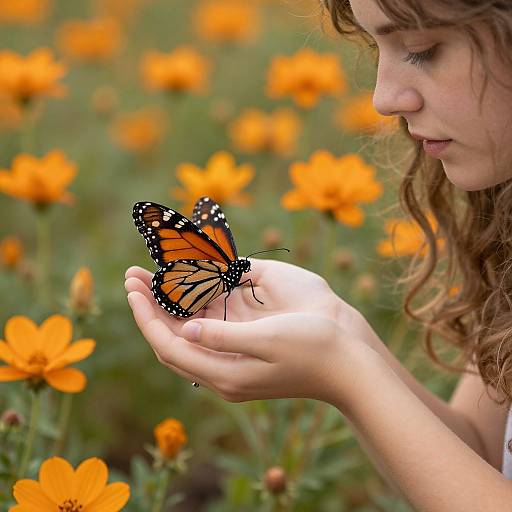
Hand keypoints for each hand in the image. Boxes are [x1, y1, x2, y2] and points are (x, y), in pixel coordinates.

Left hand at [125, 259, 377, 405]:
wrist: (349, 363)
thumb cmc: (314, 349)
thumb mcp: (267, 341)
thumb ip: (222, 337)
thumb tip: (184, 332)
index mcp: (225, 373)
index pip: (168, 346)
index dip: (146, 317)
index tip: (131, 288)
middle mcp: (223, 370)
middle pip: (172, 340)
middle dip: (150, 308)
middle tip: (132, 277)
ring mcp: (234, 362)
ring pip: (188, 335)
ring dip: (169, 307)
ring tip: (152, 278)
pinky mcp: (247, 350)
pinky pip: (209, 330)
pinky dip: (194, 308)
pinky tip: (189, 288)